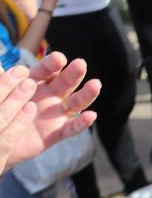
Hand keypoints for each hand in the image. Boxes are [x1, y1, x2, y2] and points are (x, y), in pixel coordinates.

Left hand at [5, 53, 99, 168]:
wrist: (0, 139)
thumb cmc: (0, 110)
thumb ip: (2, 81)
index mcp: (36, 82)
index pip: (47, 70)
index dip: (53, 64)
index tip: (58, 58)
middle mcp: (51, 95)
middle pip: (66, 82)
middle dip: (73, 73)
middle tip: (80, 64)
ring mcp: (57, 113)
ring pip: (76, 102)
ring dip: (86, 94)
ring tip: (96, 84)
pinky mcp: (57, 132)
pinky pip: (72, 128)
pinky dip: (82, 123)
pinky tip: (91, 116)